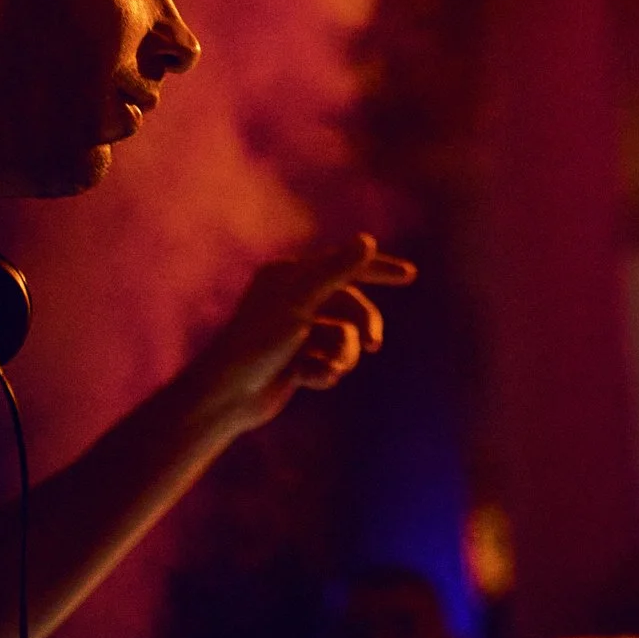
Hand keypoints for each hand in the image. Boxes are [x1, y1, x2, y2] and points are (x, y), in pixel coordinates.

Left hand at [190, 234, 416, 430]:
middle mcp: (292, 298)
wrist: (228, 396)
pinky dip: (324, 372)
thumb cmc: (259, 343)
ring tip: (327, 368)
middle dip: (363, 325)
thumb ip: (336, 270)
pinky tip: (307, 379)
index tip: (409, 275)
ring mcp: (295, 331)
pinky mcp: (296, 360)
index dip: (379, 268)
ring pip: (344, 338)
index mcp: (290, 275)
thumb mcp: (301, 302)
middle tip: (374, 344)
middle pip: (350, 306)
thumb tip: (368, 241)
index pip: (343, 264)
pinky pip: (330, 362)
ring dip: (342, 354)